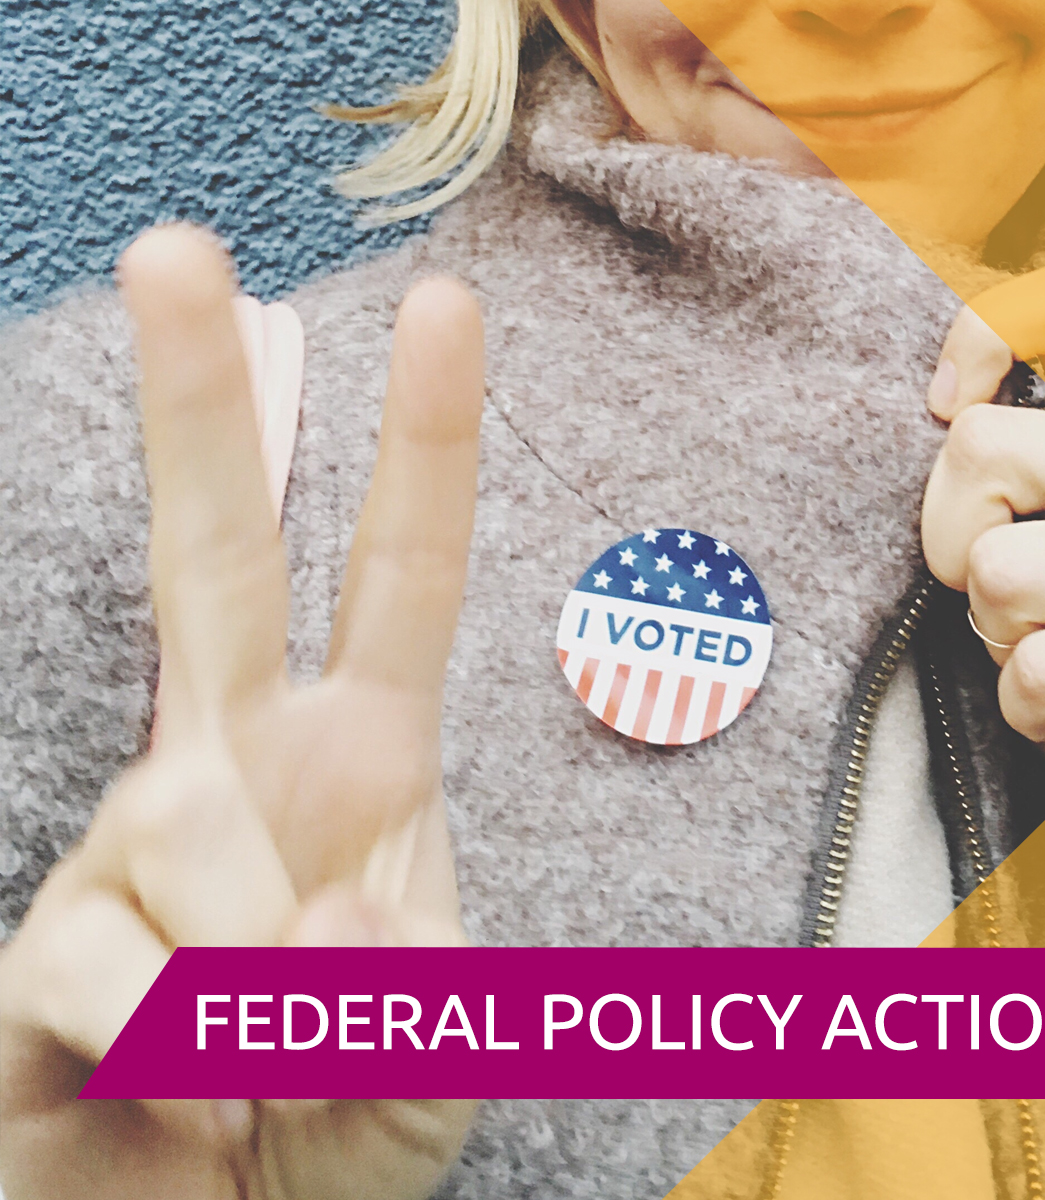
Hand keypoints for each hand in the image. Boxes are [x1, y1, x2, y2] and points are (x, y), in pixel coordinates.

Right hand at [0, 227, 484, 1199]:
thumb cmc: (339, 1132)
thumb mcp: (440, 1064)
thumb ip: (429, 992)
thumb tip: (340, 928)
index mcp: (359, 763)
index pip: (398, 578)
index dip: (425, 447)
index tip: (447, 303)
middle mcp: (234, 771)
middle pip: (216, 560)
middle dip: (203, 411)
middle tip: (176, 245)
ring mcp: (124, 853)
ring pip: (185, 826)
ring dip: (269, 970)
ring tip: (281, 1068)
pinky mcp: (36, 955)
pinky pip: (113, 966)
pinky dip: (190, 1050)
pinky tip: (195, 1105)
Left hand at [921, 262, 1044, 948]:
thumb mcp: (1027, 552)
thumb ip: (1001, 479)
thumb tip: (938, 414)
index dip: (980, 334)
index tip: (946, 411)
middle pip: (981, 443)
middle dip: (949, 541)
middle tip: (995, 599)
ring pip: (999, 573)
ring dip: (993, 639)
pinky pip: (1038, 671)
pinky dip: (1025, 710)